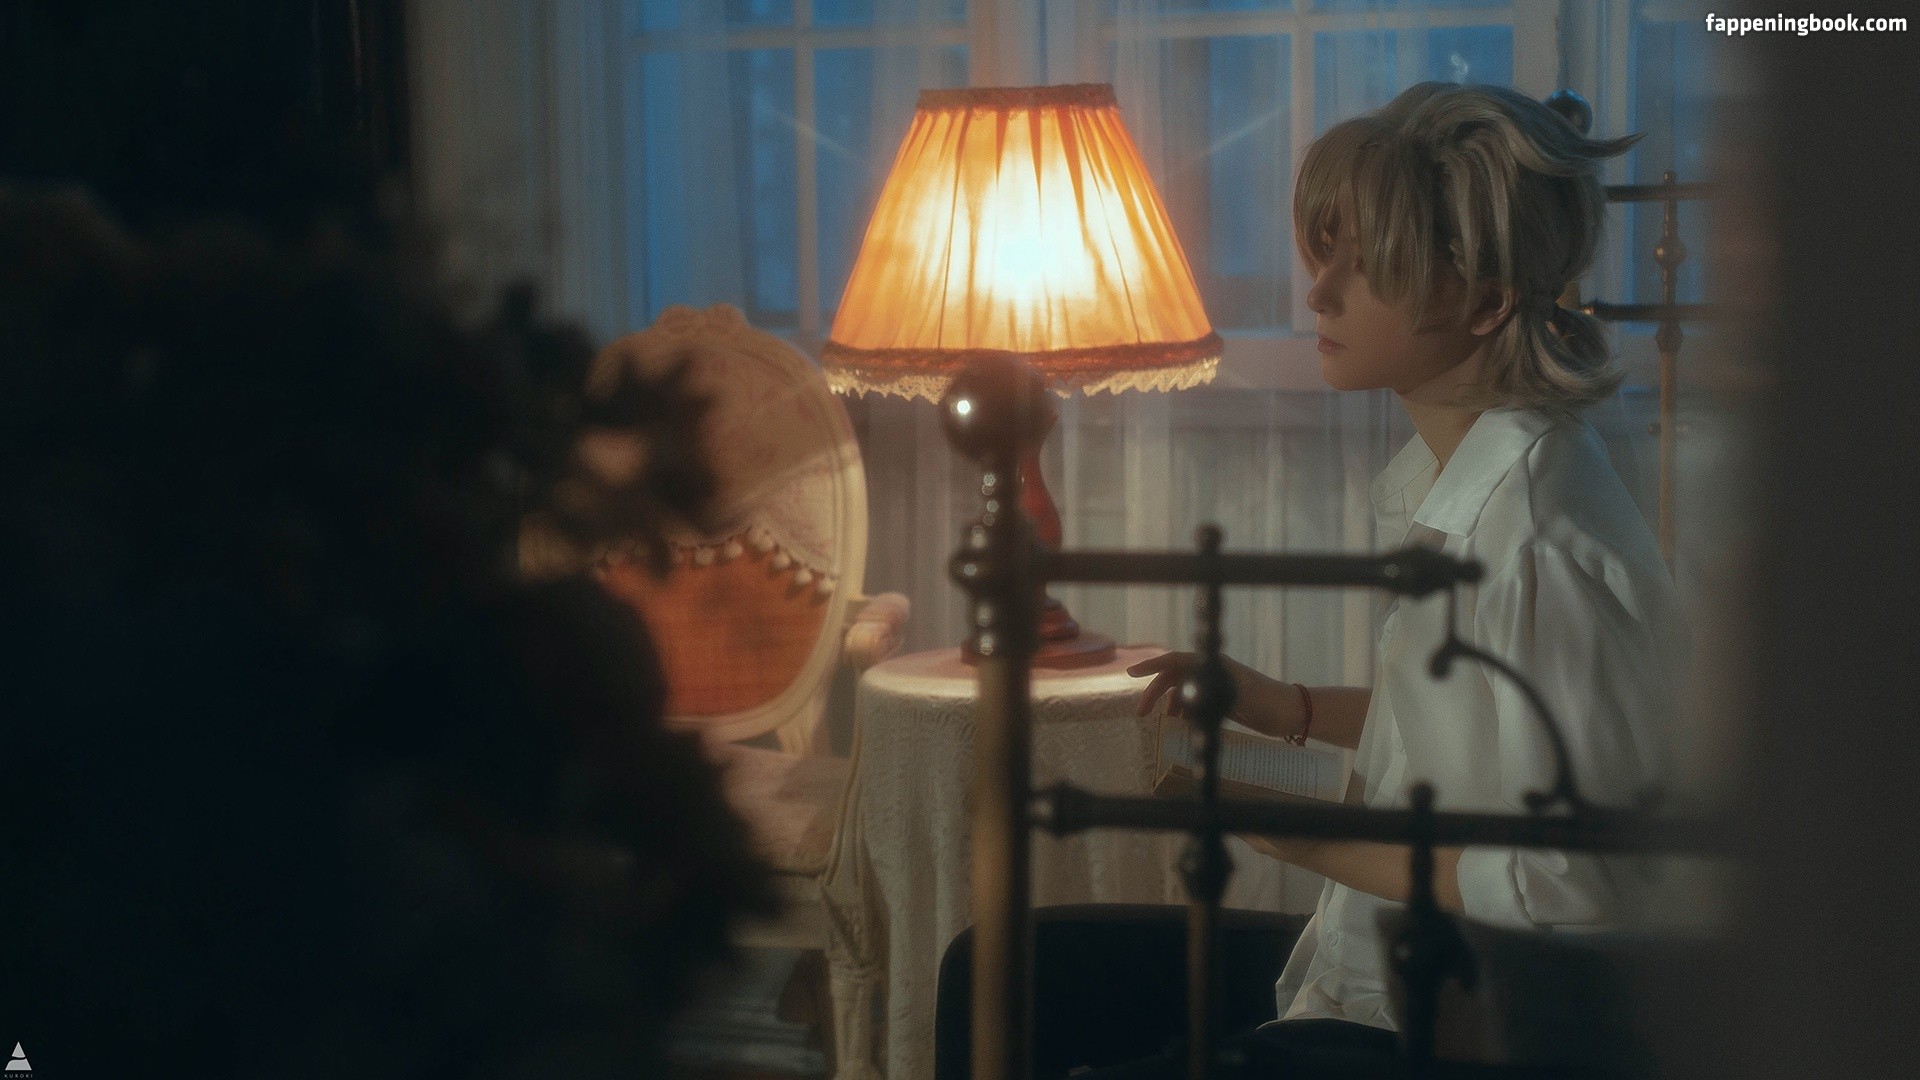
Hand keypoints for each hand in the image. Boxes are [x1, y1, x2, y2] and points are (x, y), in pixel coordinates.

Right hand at [1127, 651, 1292, 734]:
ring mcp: (1216, 687)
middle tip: (1141, 714)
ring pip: (1183, 693)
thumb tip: (1184, 695)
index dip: (1151, 666)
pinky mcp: (1221, 703)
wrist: (1290, 712)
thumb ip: (1212, 691)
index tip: (1131, 674)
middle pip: (1174, 678)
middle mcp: (1211, 673)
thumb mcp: (1238, 693)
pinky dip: (1185, 715)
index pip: (1175, 660)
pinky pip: (1195, 706)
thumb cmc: (1267, 699)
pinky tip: (1182, 728)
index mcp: (1213, 664)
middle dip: (1154, 694)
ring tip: (1164, 725)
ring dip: (1170, 707)